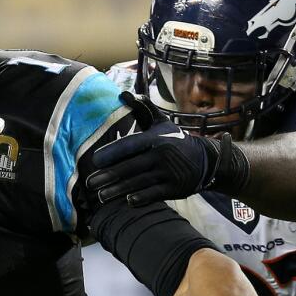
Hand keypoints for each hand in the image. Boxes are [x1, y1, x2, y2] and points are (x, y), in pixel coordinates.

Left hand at [87, 93, 219, 205]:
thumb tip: (123, 94)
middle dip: (108, 176)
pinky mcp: (174, 188)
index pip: (130, 145)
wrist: (205, 160)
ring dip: (118, 190)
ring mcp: (168, 173)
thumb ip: (142, 108)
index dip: (112, 153)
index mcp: (155, 138)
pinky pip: (155, 194)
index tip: (95, 160)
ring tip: (101, 196)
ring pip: (138, 183)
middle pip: (130, 167)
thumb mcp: (161, 122)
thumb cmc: (175, 139)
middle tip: (89, 183)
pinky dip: (141, 198)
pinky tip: (128, 202)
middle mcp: (161, 155)